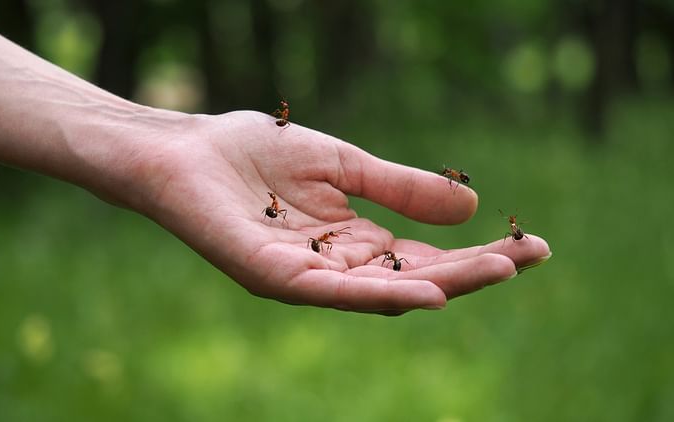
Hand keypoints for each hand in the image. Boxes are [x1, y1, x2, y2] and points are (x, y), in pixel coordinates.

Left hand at [133, 111, 551, 314]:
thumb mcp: (344, 165)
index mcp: (353, 242)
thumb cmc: (254, 154)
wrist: (184, 150)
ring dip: (443, 283)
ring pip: (383, 289)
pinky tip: (425, 294)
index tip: (531, 245)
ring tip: (498, 270)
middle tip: (528, 258)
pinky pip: (331, 292)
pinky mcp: (272, 276)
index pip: (425, 255)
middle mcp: (335, 268)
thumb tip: (471, 209)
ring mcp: (305, 277)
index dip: (476, 251)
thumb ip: (398, 188)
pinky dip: (378, 294)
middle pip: (415, 277)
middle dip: (473, 270)